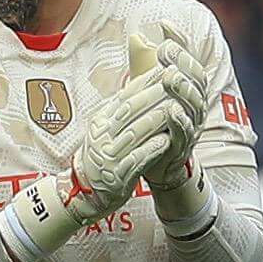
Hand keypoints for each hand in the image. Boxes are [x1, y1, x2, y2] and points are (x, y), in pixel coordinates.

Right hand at [73, 52, 190, 208]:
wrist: (87, 193)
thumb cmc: (102, 157)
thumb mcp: (104, 130)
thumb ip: (120, 110)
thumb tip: (141, 84)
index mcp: (101, 121)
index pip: (124, 96)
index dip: (145, 81)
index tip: (164, 68)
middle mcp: (102, 135)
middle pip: (129, 110)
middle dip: (154, 94)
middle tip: (174, 82)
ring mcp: (108, 156)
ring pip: (134, 132)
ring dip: (156, 119)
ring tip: (175, 107)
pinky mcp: (117, 176)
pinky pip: (136, 159)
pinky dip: (151, 148)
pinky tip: (166, 140)